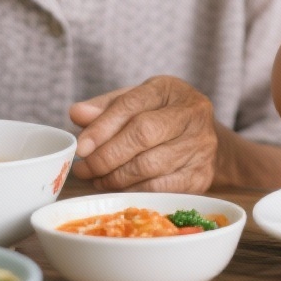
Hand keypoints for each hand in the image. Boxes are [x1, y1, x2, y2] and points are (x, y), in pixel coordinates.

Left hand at [68, 76, 216, 191]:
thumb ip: (106, 108)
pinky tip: (117, 188)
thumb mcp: (136, 102)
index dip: (102, 127)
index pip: (132, 104)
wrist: (204, 139)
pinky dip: (133, 191)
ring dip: (115, 177)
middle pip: (142, 135)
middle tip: (84, 168)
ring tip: (96, 178)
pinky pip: (159, 188)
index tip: (81, 146)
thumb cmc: (161, 116)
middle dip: (106, 156)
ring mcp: (200, 146)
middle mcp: (192, 114)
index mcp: (170, 89)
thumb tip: (77, 114)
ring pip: (149, 166)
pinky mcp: (201, 176)